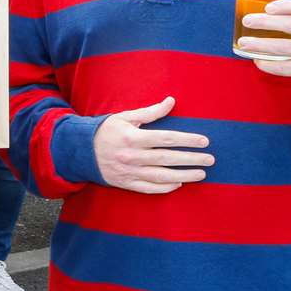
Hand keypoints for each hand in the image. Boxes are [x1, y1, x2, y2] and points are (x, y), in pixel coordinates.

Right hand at [90, 97, 212, 193]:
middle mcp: (132, 156)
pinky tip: (178, 184)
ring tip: (201, 174)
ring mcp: (129, 172)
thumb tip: (171, 101)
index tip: (204, 141)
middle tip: (210, 159)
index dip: (187, 140)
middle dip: (191, 159)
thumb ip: (150, 112)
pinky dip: (164, 188)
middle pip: (168, 158)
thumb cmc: (106, 130)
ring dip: (183, 175)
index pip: (166, 138)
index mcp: (133, 137)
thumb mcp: (126, 117)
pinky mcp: (126, 183)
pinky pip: (148, 189)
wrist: (80, 150)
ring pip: (161, 176)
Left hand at [239, 0, 290, 86]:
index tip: (267, 7)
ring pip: (285, 47)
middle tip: (247, 21)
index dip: (286, 5)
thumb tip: (262, 11)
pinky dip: (269, 65)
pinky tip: (257, 60)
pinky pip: (287, 68)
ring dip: (261, 45)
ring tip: (244, 43)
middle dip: (266, 22)